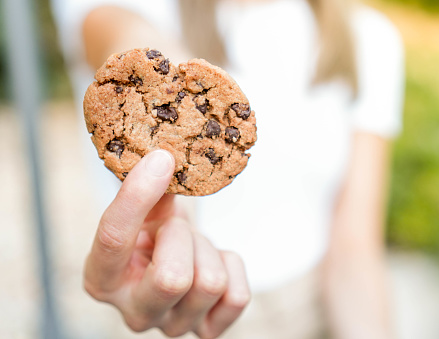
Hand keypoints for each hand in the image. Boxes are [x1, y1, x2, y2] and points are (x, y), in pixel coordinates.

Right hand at [84, 150, 249, 337]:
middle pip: (172, 279)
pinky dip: (230, 265)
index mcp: (102, 280)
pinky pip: (237, 295)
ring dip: (207, 249)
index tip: (161, 158)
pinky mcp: (209, 331)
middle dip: (182, 237)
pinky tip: (212, 261)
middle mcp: (135, 313)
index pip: (113, 240)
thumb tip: (164, 160)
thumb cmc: (155, 234)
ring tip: (193, 245)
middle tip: (175, 227)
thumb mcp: (144, 212)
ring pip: (210, 283)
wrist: (175, 259)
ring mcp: (173, 327)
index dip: (137, 196)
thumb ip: (149, 193)